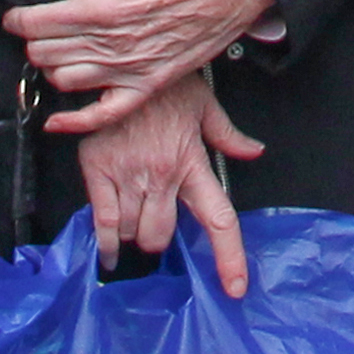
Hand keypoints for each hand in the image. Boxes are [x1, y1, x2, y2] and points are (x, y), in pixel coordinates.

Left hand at [14, 0, 278, 129]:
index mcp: (105, 6)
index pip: (40, 22)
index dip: (18, 19)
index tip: (14, 16)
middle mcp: (114, 43)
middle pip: (46, 52)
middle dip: (33, 40)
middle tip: (37, 29)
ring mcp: (131, 69)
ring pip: (65, 80)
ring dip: (51, 68)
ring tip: (55, 52)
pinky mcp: (148, 86)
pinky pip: (104, 114)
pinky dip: (76, 122)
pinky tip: (56, 120)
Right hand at [74, 70, 266, 296]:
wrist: (120, 64)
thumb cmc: (165, 86)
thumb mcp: (204, 105)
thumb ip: (228, 134)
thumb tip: (255, 151)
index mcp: (193, 163)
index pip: (219, 219)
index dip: (229, 258)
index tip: (234, 289)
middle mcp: (164, 175)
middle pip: (162, 235)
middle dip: (158, 240)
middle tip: (155, 228)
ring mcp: (130, 174)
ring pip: (133, 231)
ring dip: (133, 236)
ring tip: (133, 224)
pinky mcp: (98, 170)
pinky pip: (103, 220)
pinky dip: (106, 243)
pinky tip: (108, 254)